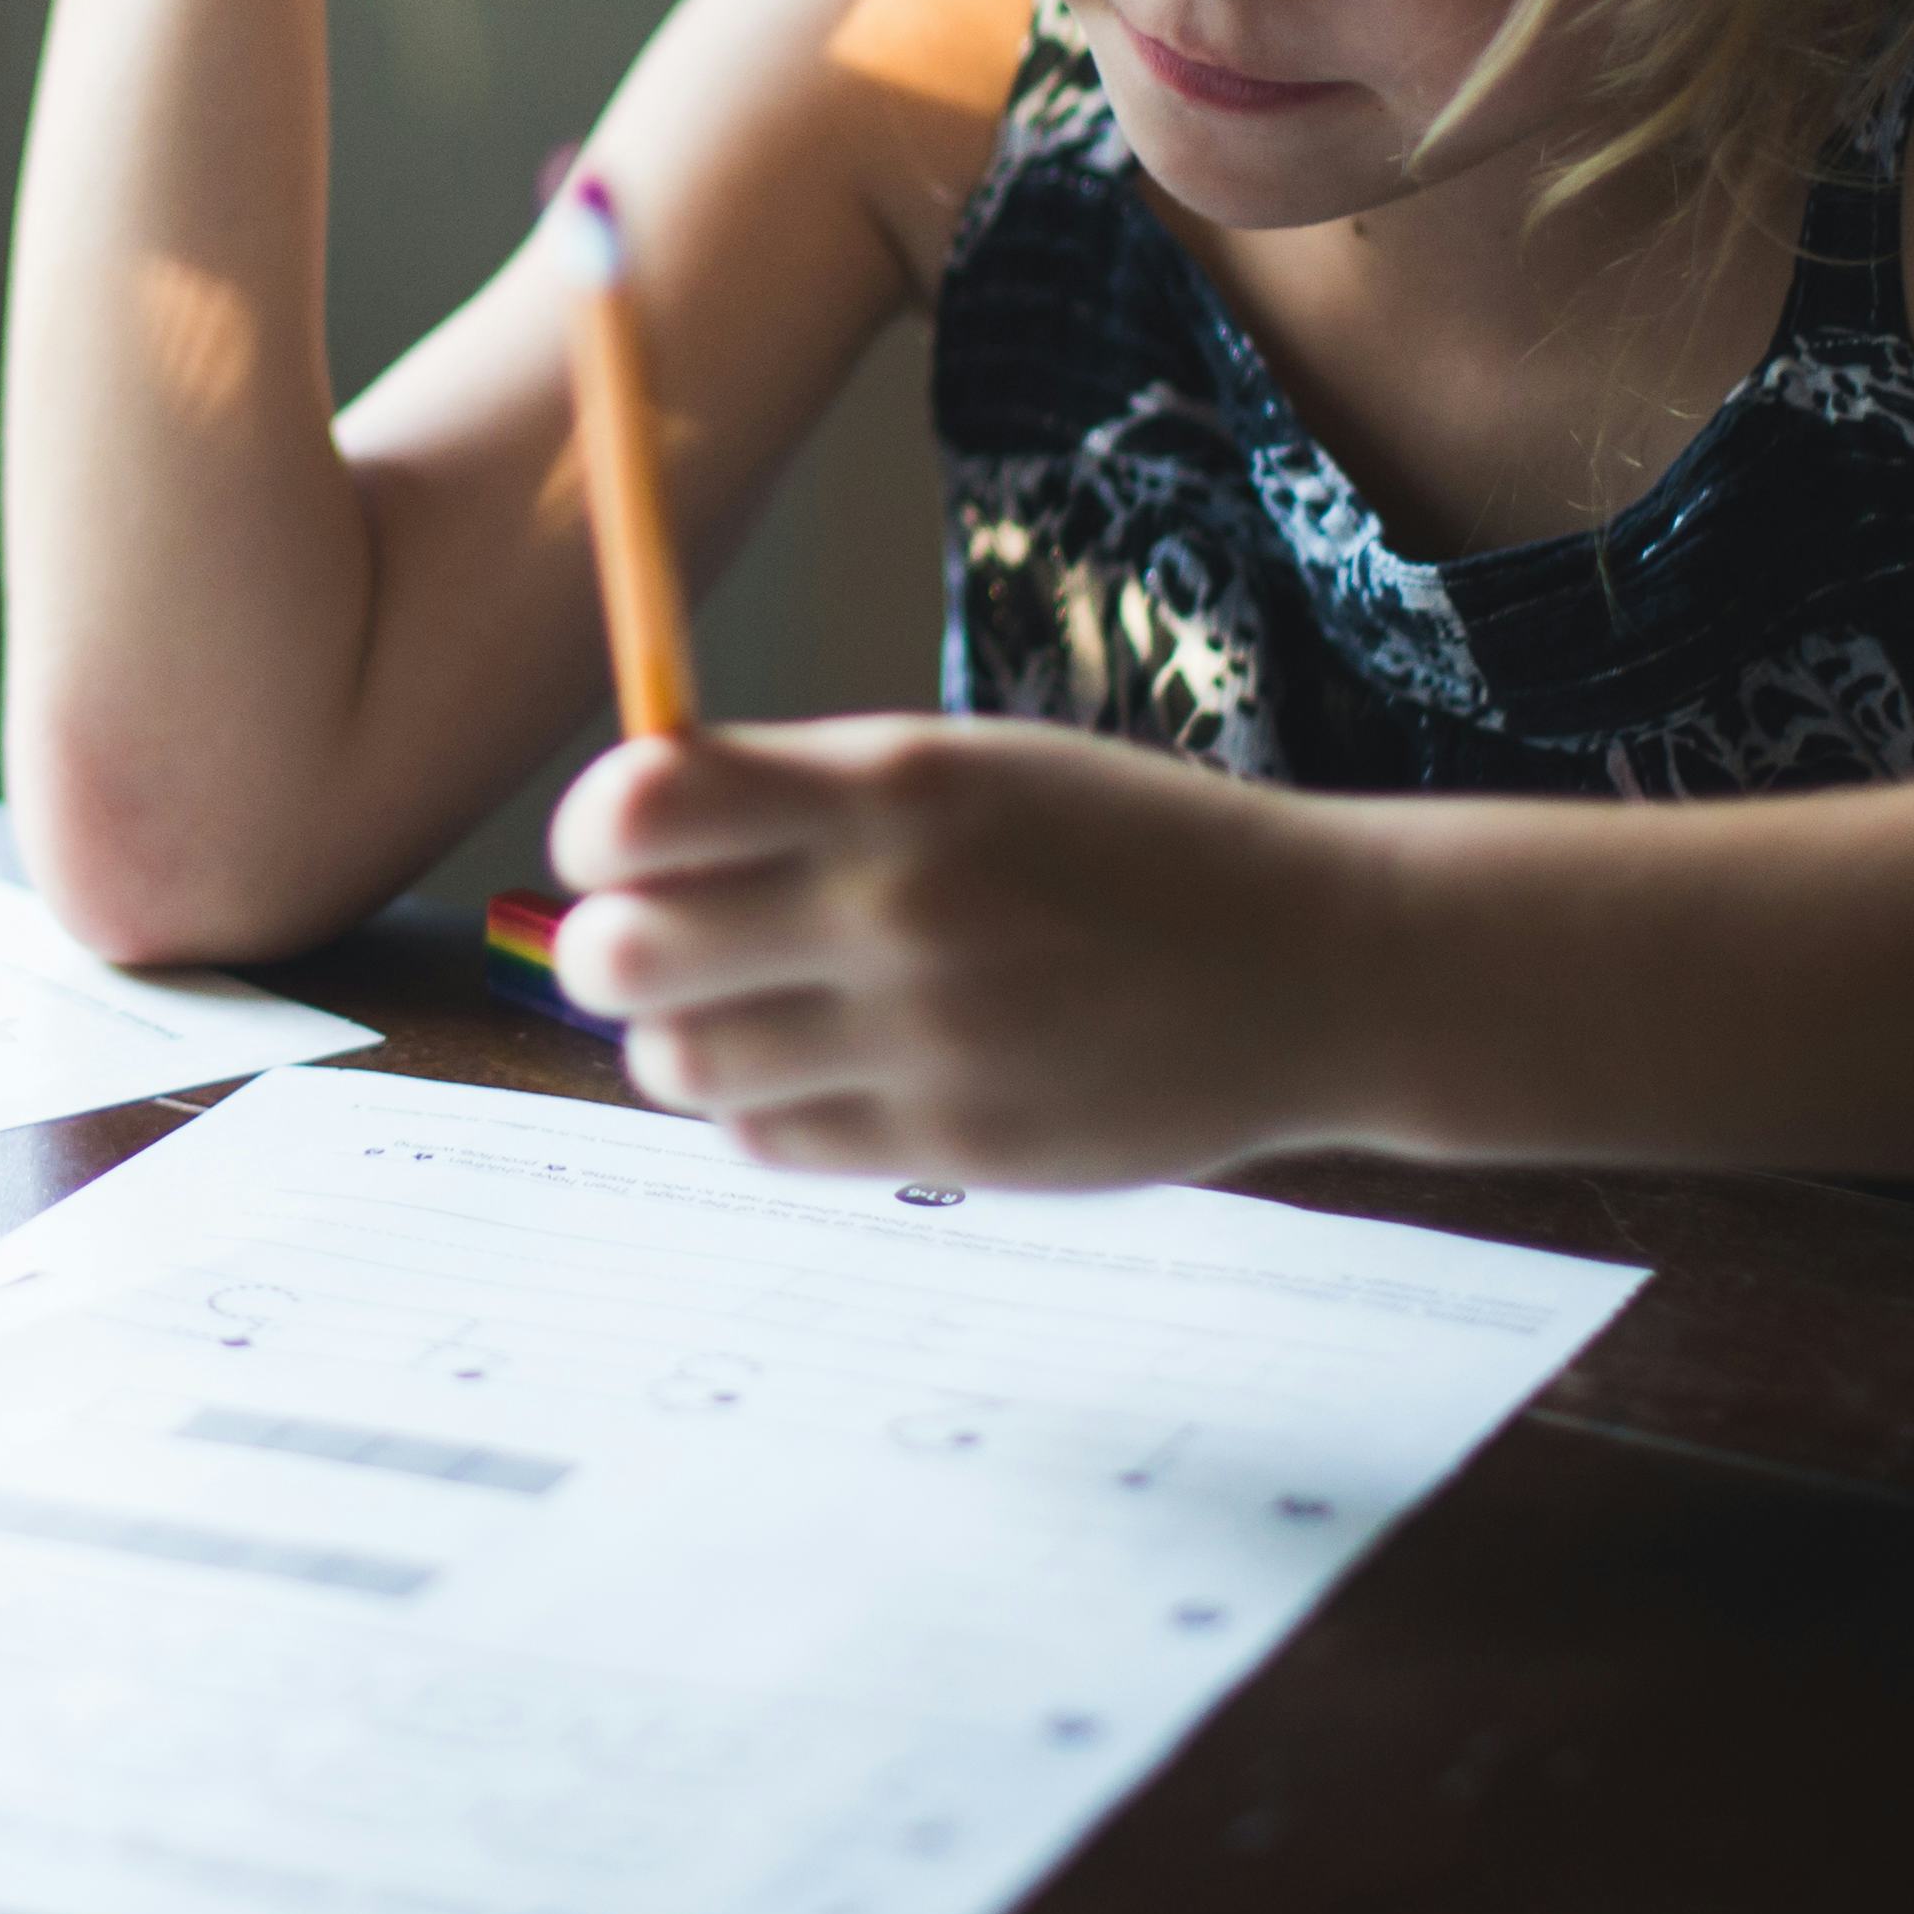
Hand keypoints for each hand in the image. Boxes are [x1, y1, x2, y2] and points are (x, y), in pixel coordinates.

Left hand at [544, 717, 1400, 1186]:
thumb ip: (802, 791)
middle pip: (621, 956)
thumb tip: (623, 821)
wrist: (1316, 967)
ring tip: (750, 1008)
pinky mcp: (949, 1149)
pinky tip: (827, 1066)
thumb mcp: (971, 765)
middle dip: (610, 948)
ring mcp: (923, 1043)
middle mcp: (895, 913)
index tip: (625, 845)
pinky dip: (762, 1109)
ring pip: (676, 1067)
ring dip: (682, 1039)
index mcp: (895, 786)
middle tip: (656, 941)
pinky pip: (765, 1141)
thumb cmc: (1120, 848)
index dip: (598, 833)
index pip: (637, 809)